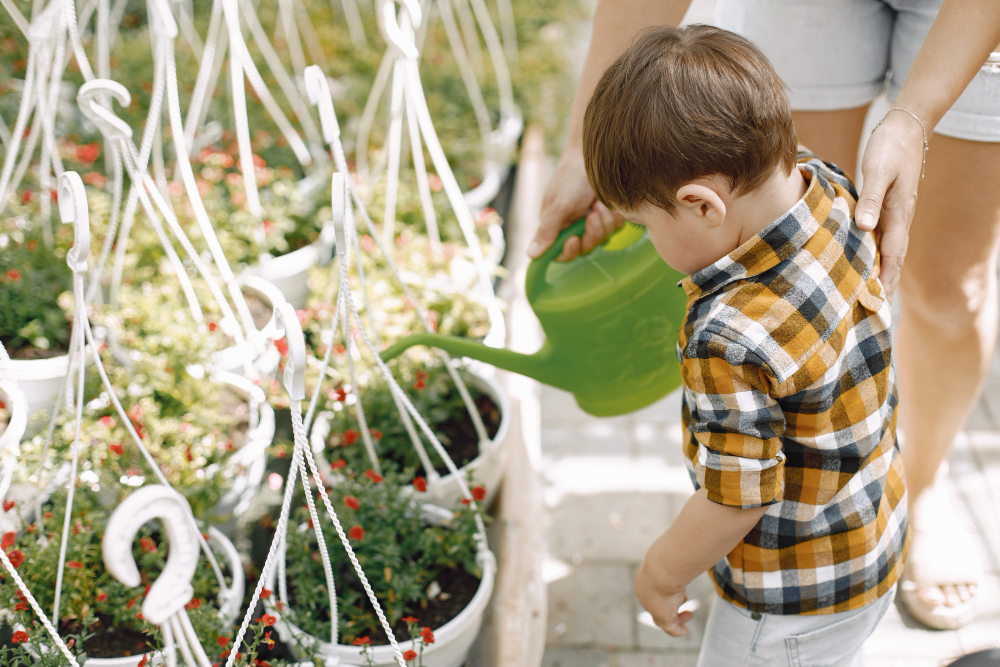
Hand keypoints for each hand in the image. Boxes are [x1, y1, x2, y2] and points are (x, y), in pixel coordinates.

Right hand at [529, 149, 622, 260]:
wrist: (593, 154)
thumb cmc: (571, 178)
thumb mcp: (558, 207)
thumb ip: (546, 232)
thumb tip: (530, 255)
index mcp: (555, 226)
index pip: (561, 253)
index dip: (569, 251)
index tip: (574, 239)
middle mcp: (573, 226)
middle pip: (584, 248)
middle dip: (591, 233)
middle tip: (593, 213)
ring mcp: (591, 221)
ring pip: (601, 239)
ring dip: (603, 223)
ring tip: (599, 204)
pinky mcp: (607, 214)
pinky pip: (614, 228)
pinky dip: (614, 218)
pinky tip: (610, 205)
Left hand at [635, 560, 693, 636]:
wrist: (661, 569)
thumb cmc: (666, 560)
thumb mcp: (668, 559)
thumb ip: (674, 560)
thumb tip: (681, 555)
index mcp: (644, 582)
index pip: (654, 592)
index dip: (667, 593)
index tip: (680, 592)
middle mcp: (646, 597)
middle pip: (658, 606)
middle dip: (672, 606)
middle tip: (685, 602)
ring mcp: (652, 608)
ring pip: (663, 618)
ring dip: (677, 618)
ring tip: (690, 614)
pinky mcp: (662, 617)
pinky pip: (670, 628)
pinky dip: (677, 631)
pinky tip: (685, 631)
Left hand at [855, 109, 924, 300]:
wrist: (904, 128)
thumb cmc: (890, 148)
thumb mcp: (878, 170)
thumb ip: (871, 199)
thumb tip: (865, 227)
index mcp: (898, 213)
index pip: (892, 253)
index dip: (886, 277)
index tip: (879, 299)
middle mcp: (898, 217)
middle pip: (893, 257)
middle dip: (885, 281)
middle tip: (874, 308)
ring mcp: (894, 213)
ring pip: (888, 248)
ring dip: (881, 270)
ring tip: (869, 293)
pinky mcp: (886, 206)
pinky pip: (881, 236)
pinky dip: (875, 252)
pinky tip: (863, 260)